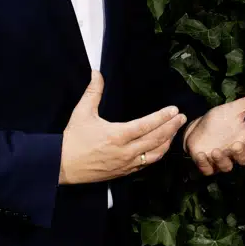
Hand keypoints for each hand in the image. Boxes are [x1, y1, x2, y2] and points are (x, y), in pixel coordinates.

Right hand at [59, 71, 186, 184]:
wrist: (62, 166)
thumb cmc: (72, 139)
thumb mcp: (82, 113)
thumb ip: (93, 92)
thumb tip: (97, 73)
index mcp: (117, 135)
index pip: (146, 125)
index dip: (162, 117)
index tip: (174, 110)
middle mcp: (125, 151)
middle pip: (156, 139)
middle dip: (171, 127)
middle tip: (182, 117)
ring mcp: (126, 163)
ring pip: (154, 154)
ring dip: (167, 142)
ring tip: (175, 131)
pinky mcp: (124, 172)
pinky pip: (146, 164)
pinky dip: (157, 154)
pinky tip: (161, 147)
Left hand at [184, 87, 244, 175]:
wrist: (197, 129)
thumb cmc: (219, 120)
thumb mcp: (234, 109)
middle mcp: (235, 152)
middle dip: (241, 153)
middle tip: (236, 145)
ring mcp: (222, 159)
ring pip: (227, 166)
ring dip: (222, 160)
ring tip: (215, 151)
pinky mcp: (207, 164)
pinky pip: (208, 170)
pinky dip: (205, 164)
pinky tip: (201, 154)